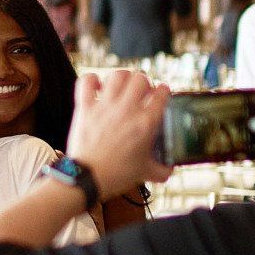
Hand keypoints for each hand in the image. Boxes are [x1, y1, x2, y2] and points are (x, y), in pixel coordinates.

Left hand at [66, 71, 172, 199]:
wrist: (88, 178)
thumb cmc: (117, 175)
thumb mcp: (147, 173)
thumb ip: (162, 169)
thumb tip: (170, 170)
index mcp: (146, 123)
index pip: (161, 94)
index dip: (163, 90)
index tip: (161, 92)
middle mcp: (127, 110)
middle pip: (140, 78)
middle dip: (144, 81)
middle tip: (142, 90)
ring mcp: (105, 107)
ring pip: (117, 75)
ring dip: (123, 77)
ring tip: (123, 85)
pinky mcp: (85, 108)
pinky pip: (87, 81)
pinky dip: (92, 79)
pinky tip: (98, 86)